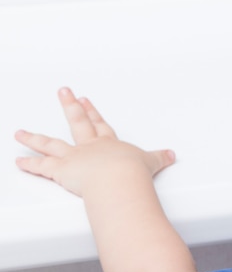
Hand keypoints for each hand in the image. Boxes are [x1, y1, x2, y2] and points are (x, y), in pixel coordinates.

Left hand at [15, 87, 174, 195]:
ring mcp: (74, 158)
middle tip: (63, 93)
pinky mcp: (62, 171)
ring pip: (50, 145)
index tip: (86, 101)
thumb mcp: (151, 162)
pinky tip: (19, 161)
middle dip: (70, 107)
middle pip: (77, 123)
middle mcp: (89, 147)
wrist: (120, 179)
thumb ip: (160, 158)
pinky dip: (30, 165)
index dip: (93, 112)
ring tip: (20, 133)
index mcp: (109, 144)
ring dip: (34, 139)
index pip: (100, 125)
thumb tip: (172, 154)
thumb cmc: (133, 172)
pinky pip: (43, 167)